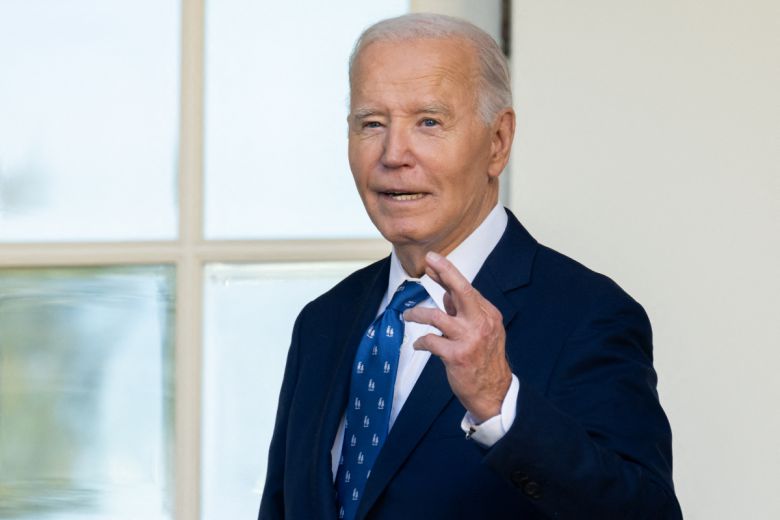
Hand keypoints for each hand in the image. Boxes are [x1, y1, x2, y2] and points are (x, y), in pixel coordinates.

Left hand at [403, 251, 512, 422]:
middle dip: (445, 272)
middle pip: (461, 290)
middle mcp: (481, 323)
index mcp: (488, 315)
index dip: (447, 274)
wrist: (494, 393)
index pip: (466, 289)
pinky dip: (421, 341)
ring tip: (407, 316)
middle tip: (429, 260)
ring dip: (417, 314)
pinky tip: (418, 345)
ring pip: (437, 316)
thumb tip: (445, 292)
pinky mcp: (456, 356)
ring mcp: (469, 339)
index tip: (433, 262)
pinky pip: (431, 341)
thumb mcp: (482, 331)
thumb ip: (464, 312)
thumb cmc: (484, 360)